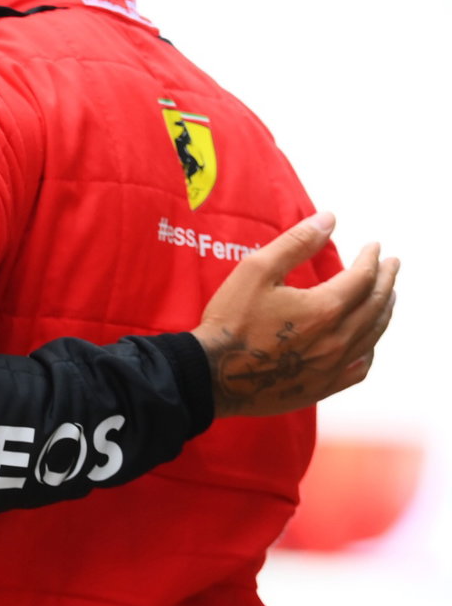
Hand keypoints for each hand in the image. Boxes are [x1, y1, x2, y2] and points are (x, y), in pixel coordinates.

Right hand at [191, 212, 396, 418]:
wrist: (212, 374)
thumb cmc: (230, 320)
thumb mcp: (256, 270)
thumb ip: (296, 243)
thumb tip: (329, 219)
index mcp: (324, 308)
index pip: (362, 278)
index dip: (371, 259)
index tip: (374, 246)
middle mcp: (337, 339)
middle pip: (375, 305)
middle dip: (386, 280)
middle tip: (392, 264)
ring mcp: (332, 366)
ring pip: (372, 335)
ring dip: (384, 311)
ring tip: (387, 296)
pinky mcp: (322, 386)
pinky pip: (360, 367)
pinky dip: (370, 348)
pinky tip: (368, 341)